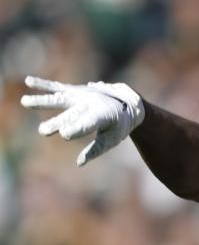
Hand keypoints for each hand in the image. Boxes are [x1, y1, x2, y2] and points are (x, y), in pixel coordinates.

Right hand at [20, 76, 144, 166]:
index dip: (77, 128)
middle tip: (43, 131)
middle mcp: (92, 103)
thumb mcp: (112, 139)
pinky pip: (57, 87)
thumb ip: (95, 150)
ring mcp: (82, 95)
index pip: (88, 123)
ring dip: (43, 101)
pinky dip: (43, 85)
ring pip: (60, 99)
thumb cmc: (119, 126)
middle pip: (71, 114)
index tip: (63, 134)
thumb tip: (79, 163)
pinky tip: (28, 81)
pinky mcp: (75, 91)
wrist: (128, 103)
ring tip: (25, 102)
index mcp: (104, 115)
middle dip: (57, 122)